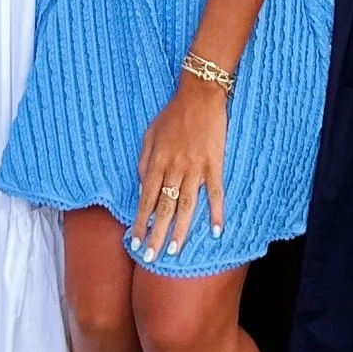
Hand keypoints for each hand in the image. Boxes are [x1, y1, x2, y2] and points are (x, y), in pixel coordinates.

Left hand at [131, 81, 227, 259]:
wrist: (200, 94)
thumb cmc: (173, 114)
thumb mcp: (150, 134)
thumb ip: (145, 162)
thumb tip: (144, 188)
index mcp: (157, 162)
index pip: (146, 199)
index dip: (140, 222)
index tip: (135, 241)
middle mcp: (175, 168)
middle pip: (165, 208)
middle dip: (156, 234)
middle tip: (151, 257)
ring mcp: (196, 168)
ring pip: (187, 205)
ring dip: (180, 230)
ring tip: (174, 251)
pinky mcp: (214, 164)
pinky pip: (215, 193)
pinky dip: (217, 212)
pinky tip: (217, 231)